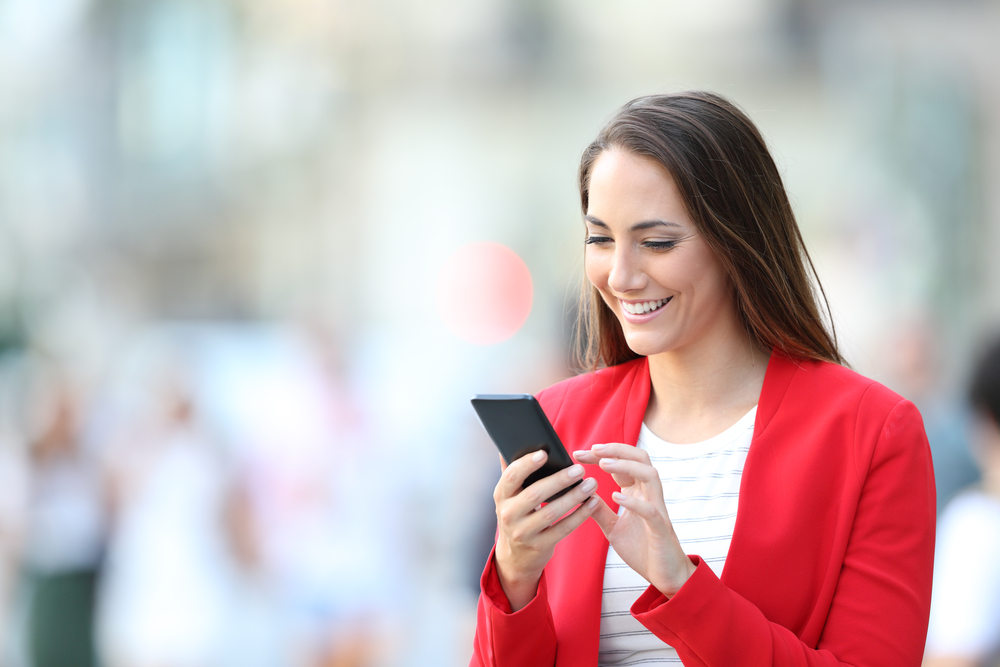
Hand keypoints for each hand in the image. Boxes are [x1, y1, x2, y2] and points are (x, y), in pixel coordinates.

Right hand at [493, 450, 599, 610]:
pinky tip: (593, 503)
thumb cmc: (517, 515)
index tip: (544, 453)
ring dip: (574, 497)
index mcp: (501, 496)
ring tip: (591, 484)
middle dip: (559, 480)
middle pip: (535, 494)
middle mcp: (509, 514)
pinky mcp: (540, 546)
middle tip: (579, 469)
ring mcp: (523, 532)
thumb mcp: (509, 496)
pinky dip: (580, 516)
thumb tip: (508, 445)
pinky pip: (563, 529)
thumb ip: (511, 472)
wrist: (516, 556)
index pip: (511, 476)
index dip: (526, 464)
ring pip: (552, 512)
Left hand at [574, 443, 695, 596]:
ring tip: (603, 464)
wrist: (664, 576)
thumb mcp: (612, 528)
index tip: (578, 453)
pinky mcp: (661, 529)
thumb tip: (580, 493)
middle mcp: (649, 495)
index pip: (621, 463)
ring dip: (626, 466)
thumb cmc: (642, 549)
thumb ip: (599, 510)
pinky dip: (634, 501)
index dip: (601, 455)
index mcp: (638, 493)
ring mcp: (657, 510)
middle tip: (593, 448)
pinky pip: (651, 510)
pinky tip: (616, 497)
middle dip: (617, 450)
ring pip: (650, 476)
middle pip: (640, 459)